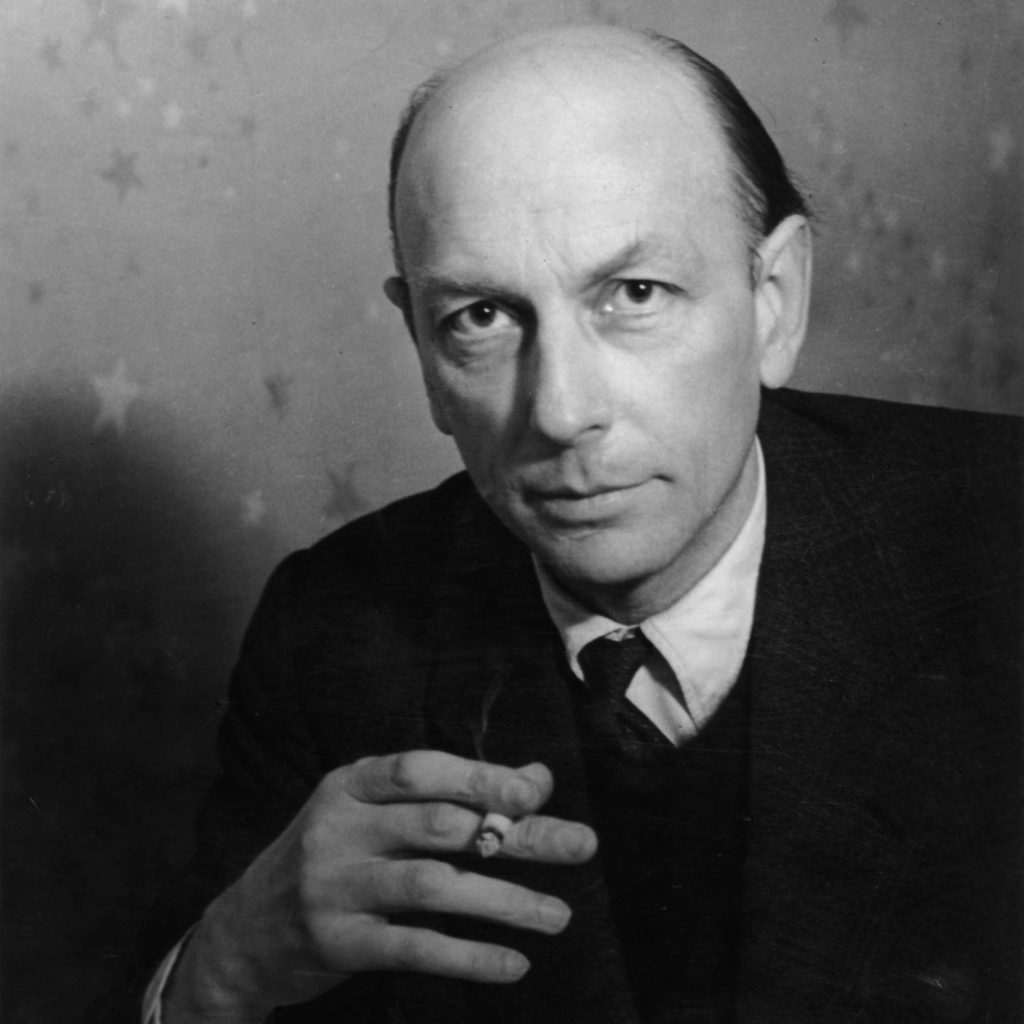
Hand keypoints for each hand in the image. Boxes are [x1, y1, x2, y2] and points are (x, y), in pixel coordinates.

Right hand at [163, 751, 596, 1021]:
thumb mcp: (372, 812)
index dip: (481, 776)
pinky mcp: (337, 944)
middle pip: (441, 826)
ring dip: (505, 901)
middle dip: (517, 835)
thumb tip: (536, 778)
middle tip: (580, 844)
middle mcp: (339, 828)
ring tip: (559, 916)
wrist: (243, 932)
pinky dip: (468, 956)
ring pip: (434, 887)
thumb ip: (447, 793)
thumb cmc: (330, 857)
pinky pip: (413, 949)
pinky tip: (512, 963)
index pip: (421, 769)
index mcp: (350, 784)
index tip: (536, 790)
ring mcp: (334, 887)